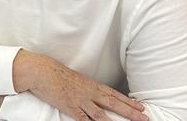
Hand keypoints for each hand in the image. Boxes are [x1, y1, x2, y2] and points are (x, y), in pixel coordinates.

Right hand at [16, 50, 147, 120]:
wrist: (41, 71)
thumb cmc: (55, 72)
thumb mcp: (73, 78)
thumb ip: (84, 86)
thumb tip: (91, 92)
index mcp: (90, 84)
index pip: (114, 94)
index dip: (128, 101)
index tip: (141, 107)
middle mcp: (89, 92)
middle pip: (113, 103)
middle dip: (130, 111)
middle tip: (145, 117)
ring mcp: (80, 101)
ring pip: (102, 114)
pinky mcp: (70, 107)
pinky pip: (84, 120)